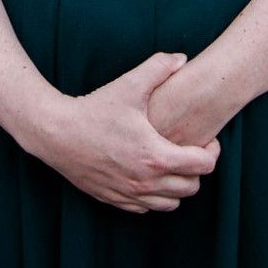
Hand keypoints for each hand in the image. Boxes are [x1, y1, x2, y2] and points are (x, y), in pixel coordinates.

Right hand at [27, 52, 219, 213]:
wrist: (56, 133)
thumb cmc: (93, 109)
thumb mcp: (128, 85)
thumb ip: (158, 68)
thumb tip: (182, 58)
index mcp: (156, 155)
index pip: (204, 166)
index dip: (212, 152)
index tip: (207, 141)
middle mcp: (147, 182)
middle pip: (192, 188)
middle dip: (196, 170)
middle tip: (188, 151)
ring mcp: (130, 194)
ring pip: (171, 204)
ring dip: (176, 187)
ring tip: (169, 164)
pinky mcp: (115, 199)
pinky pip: (146, 209)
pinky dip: (153, 196)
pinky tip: (146, 175)